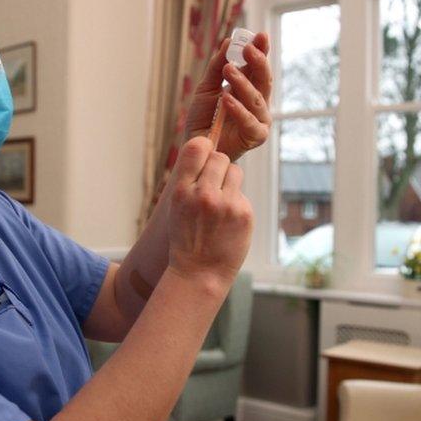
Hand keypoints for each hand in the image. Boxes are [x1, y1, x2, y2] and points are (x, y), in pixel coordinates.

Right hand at [167, 137, 252, 291]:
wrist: (199, 273)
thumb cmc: (186, 238)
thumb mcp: (176, 207)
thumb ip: (188, 179)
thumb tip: (206, 147)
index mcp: (181, 191)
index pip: (197, 147)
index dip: (204, 148)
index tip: (204, 156)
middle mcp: (203, 194)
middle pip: (219, 157)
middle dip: (217, 168)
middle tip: (212, 186)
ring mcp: (226, 204)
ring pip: (235, 171)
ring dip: (229, 182)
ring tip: (220, 204)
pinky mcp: (243, 213)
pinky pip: (242, 194)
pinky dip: (236, 203)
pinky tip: (228, 221)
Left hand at [183, 32, 272, 161]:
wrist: (196, 144)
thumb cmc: (204, 118)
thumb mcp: (207, 87)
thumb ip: (217, 67)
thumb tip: (228, 42)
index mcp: (249, 88)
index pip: (258, 67)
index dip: (261, 50)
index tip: (259, 35)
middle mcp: (258, 103)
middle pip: (264, 80)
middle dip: (258, 62)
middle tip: (248, 48)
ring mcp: (259, 119)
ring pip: (257, 98)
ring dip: (243, 83)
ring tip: (229, 71)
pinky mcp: (255, 136)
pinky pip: (250, 121)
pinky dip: (239, 109)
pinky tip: (227, 98)